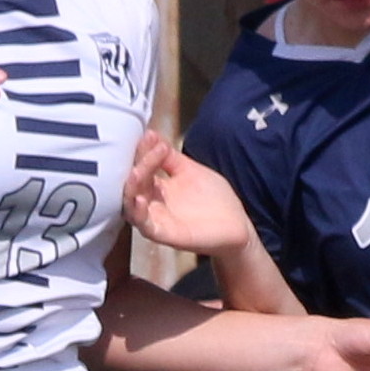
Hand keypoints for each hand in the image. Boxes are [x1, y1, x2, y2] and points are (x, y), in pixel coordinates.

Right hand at [122, 133, 255, 253]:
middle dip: (137, 166)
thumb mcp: (190, 171)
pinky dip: (140, 214)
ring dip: (132, 189)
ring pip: (132, 206)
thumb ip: (170, 157)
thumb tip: (151, 135)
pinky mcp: (166, 235)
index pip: (142, 167)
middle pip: (134, 185)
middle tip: (146, 150)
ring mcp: (159, 220)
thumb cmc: (215, 201)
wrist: (237, 226)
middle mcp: (154, 204)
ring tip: (137, 172)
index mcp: (158, 188)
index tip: (149, 136)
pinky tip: (141, 200)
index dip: (143, 151)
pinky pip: (146, 227)